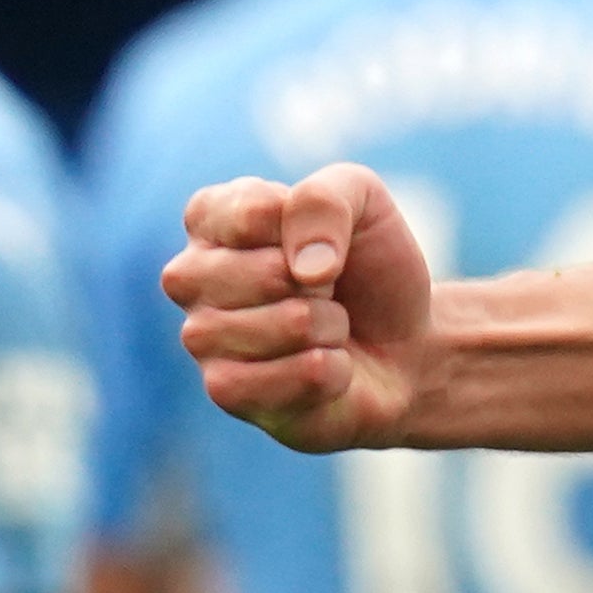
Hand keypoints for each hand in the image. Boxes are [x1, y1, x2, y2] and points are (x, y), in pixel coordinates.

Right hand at [163, 165, 432, 451]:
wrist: (401, 345)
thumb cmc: (369, 267)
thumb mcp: (363, 201)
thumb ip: (325, 200)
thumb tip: (305, 268)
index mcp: (210, 218)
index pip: (253, 211)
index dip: (310, 227)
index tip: (322, 238)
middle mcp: (190, 276)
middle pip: (269, 272)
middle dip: (324, 283)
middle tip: (327, 290)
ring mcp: (201, 337)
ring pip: (290, 324)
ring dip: (332, 326)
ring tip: (326, 328)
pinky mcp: (227, 392)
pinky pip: (303, 375)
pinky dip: (335, 370)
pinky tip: (325, 366)